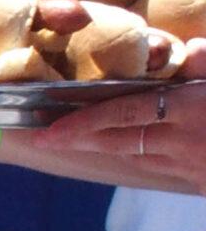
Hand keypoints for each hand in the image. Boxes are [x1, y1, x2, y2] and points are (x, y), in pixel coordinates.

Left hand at [41, 81, 205, 192]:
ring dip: (101, 147)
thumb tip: (191, 47)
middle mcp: (180, 140)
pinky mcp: (196, 182)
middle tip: (40, 139)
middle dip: (76, 140)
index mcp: (188, 108)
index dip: (84, 121)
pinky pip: (156, 167)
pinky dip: (134, 156)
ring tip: (69, 140)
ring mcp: (187, 165)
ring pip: (133, 156)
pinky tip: (119, 148)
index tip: (50, 129)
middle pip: (116, 142)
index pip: (125, 113)